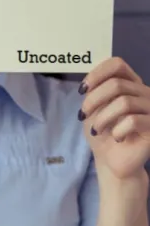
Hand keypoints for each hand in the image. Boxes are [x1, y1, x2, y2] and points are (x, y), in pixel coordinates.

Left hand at [79, 57, 149, 181]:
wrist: (112, 160)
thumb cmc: (103, 132)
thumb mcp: (94, 109)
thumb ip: (94, 91)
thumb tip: (91, 81)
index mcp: (130, 84)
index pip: (118, 64)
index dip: (97, 73)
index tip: (82, 90)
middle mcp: (144, 92)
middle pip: (116, 84)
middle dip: (93, 101)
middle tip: (84, 116)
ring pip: (124, 103)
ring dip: (103, 118)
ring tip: (97, 130)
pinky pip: (133, 121)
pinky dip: (117, 130)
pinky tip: (117, 137)